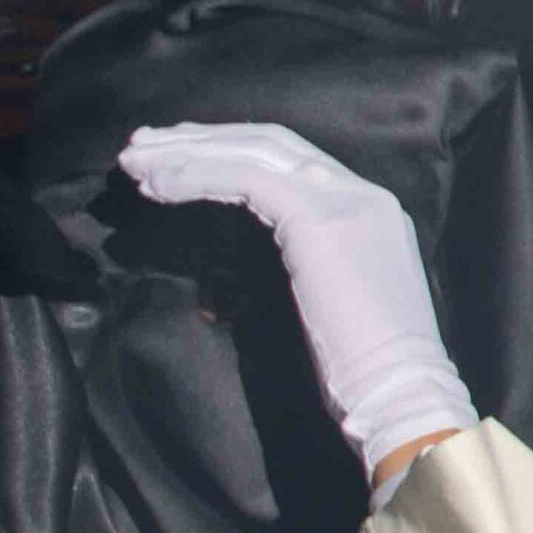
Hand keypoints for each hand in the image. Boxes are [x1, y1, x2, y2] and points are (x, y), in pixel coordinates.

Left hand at [115, 120, 475, 479]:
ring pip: (253, 154)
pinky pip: (245, 181)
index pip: (289, 159)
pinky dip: (196, 178)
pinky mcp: (320, 220)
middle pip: (268, 143)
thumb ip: (290, 263)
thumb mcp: (321, 299)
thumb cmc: (355, 369)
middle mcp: (359, 193)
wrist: (401, 393)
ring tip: (131, 164)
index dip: (228, 149)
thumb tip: (228, 261)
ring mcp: (345, 201)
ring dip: (185, 154)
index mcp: (364, 208)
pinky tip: (157, 188)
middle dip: (198, 139)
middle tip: (139, 146)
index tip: (175, 156)